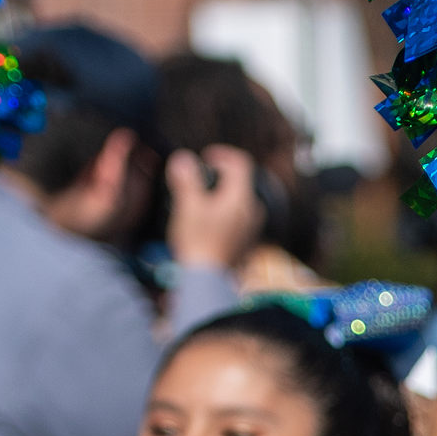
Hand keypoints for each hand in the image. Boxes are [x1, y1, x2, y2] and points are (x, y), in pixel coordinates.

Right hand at [165, 146, 261, 273]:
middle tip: (199, 181)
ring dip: (221, 197)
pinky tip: (207, 224)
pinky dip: (224, 214)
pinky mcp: (247, 244)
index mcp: (242, 197)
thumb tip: (183, 159)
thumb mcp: (188, 205)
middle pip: (240, 183)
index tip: (206, 159)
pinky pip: (238, 220)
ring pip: (239, 202)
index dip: (223, 155)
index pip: (240, 163)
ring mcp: (252, 229)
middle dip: (220, 177)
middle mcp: (253, 211)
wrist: (208, 281)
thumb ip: (187, 179)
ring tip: (200, 204)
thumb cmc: (198, 241)